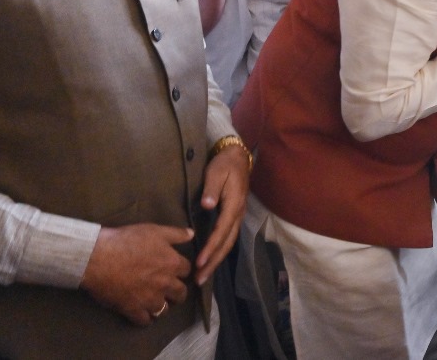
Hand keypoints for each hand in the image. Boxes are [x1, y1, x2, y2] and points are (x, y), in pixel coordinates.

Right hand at [80, 223, 193, 325]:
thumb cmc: (127, 240)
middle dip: (177, 292)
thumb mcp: (155, 230)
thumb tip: (192, 234)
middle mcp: (165, 283)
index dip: (181, 270)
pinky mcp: (133, 309)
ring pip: (164, 310)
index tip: (176, 270)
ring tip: (156, 303)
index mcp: (172, 263)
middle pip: (180, 293)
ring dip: (162, 306)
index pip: (187, 270)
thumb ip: (176, 234)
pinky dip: (145, 318)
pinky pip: (145, 321)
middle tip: (170, 290)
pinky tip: (142, 314)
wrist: (99, 258)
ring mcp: (149, 299)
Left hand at [193, 143, 250, 285]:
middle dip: (213, 263)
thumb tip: (207, 205)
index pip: (221, 231)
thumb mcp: (216, 172)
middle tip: (199, 279)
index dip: (210, 248)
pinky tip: (210, 260)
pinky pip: (227, 239)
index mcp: (233, 205)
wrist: (238, 157)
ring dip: (216, 261)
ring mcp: (237, 217)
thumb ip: (212, 189)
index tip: (198, 262)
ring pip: (228, 244)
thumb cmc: (224, 164)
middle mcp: (238, 215)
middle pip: (227, 244)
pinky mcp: (233, 217)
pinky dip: (219, 252)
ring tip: (203, 276)